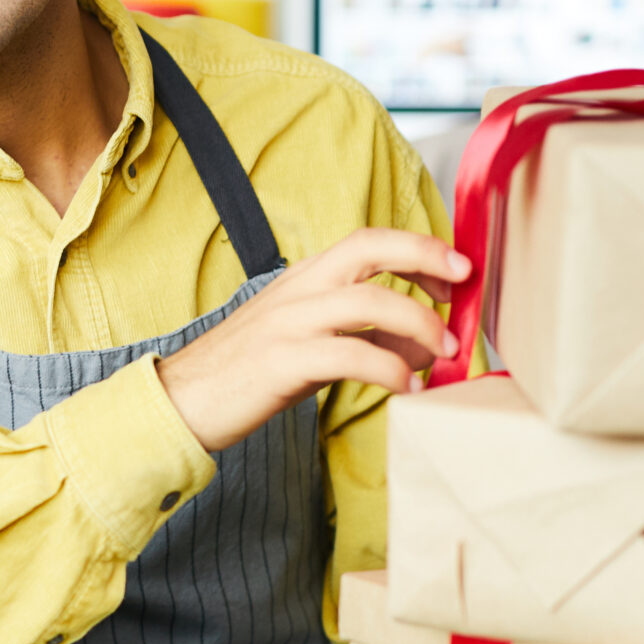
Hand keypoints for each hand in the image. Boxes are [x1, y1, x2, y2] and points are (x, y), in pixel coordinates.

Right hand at [155, 228, 468, 454]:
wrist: (180, 402)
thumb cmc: (246, 373)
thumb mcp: (307, 342)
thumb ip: (361, 335)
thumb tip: (421, 344)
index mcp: (303, 279)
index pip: (367, 241)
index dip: (418, 248)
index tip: (457, 271)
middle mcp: (296, 291)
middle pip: (369, 250)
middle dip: (426, 259)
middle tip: (463, 287)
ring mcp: (286, 324)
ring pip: (367, 301)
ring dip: (417, 324)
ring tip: (442, 354)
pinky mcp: (280, 363)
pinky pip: (348, 356)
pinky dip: (388, 369)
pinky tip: (405, 388)